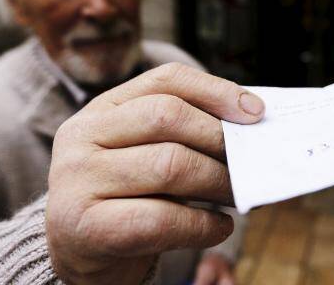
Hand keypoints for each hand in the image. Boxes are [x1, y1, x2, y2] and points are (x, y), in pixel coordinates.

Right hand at [44, 62, 264, 284]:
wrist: (82, 252)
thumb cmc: (128, 196)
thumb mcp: (145, 152)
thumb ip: (185, 133)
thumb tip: (251, 125)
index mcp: (101, 108)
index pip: (165, 80)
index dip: (215, 91)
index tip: (255, 112)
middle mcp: (81, 137)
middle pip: (168, 117)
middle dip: (219, 139)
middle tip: (250, 162)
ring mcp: (77, 181)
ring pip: (169, 165)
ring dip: (218, 182)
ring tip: (237, 195)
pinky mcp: (87, 228)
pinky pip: (162, 218)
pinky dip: (203, 224)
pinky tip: (218, 226)